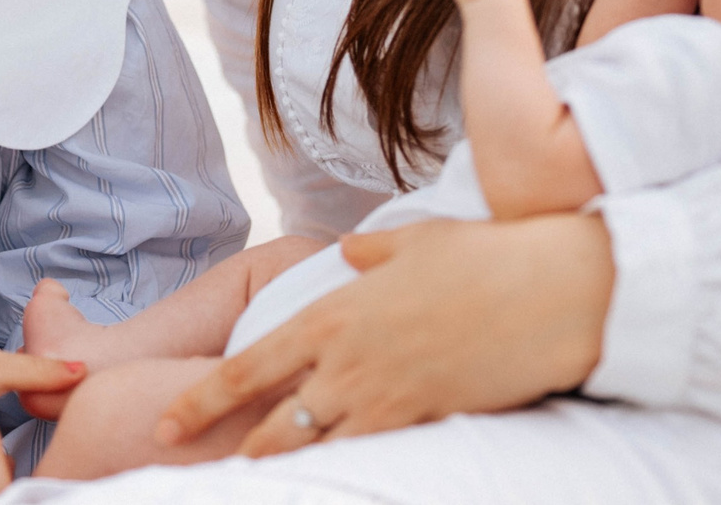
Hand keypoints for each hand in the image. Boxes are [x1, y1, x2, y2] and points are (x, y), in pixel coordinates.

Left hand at [157, 215, 610, 456]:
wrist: (553, 291)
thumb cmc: (484, 256)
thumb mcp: (414, 242)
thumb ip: (369, 253)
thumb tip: (345, 253)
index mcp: (336, 313)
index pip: (251, 366)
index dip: (202, 400)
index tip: (167, 421)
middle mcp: (351, 362)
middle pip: (275, 425)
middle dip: (235, 453)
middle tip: (202, 470)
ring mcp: (388, 398)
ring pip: (319, 450)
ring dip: (287, 467)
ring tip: (255, 480)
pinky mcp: (427, 422)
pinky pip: (372, 455)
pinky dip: (346, 470)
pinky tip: (332, 479)